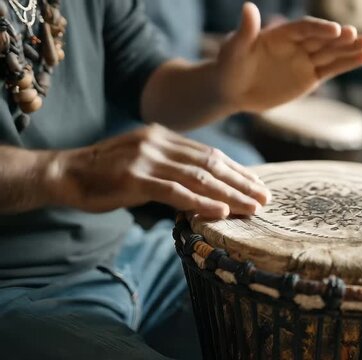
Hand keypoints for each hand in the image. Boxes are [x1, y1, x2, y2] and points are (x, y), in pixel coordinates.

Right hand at [50, 124, 269, 218]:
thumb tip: (205, 186)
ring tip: (252, 208)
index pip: (210, 154)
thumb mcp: (143, 163)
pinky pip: (175, 192)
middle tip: (265, 198)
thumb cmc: (106, 174)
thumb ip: (172, 168)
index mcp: (163, 136)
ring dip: (230, 194)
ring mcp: (147, 159)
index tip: (258, 184)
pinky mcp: (134, 178)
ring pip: (199, 177)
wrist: (64, 173)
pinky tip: (221, 212)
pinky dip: (201, 203)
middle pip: (211, 163)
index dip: (237, 170)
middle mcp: (159, 143)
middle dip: (242, 182)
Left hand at [213, 3, 361, 112]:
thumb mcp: (233, 49)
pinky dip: (346, 64)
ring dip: (350, 49)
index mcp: (281, 33)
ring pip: (331, 53)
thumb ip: (244, 31)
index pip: (304, 28)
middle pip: (323, 39)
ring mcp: (305, 60)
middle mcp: (297, 44)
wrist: (231, 89)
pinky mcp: (309, 77)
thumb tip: (248, 7)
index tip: (334, 30)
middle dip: (340, 38)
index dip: (319, 29)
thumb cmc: (229, 66)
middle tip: (358, 36)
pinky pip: (331, 69)